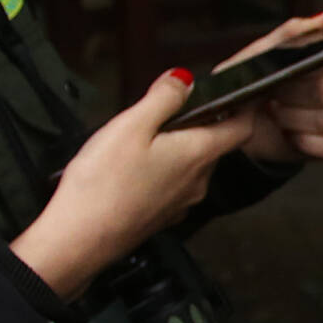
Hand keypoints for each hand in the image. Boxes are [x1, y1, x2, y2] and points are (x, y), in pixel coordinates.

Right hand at [11, 68, 254, 298]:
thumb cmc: (102, 186)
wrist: (78, 242)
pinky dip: (164, 169)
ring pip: (192, 165)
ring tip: (146, 136)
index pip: (242, 127)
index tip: (239, 92)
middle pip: (215, 145)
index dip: (244, 106)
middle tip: (173, 107)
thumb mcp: (131, 125)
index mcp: (198, 154)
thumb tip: (183, 80)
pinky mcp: (161, 216)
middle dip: (201, 123)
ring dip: (179, 147)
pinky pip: (173, 184)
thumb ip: (163, 98)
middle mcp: (197, 181)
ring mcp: (181, 202)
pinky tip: (135, 167)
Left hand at [225, 11, 322, 165]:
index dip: (301, 70)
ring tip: (276, 116)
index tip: (280, 76)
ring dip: (293, 120)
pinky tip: (291, 136)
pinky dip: (308, 142)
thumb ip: (289, 34)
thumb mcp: (257, 56)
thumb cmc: (249, 87)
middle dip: (291, 97)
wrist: (235, 128)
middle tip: (271, 96)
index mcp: (320, 61)